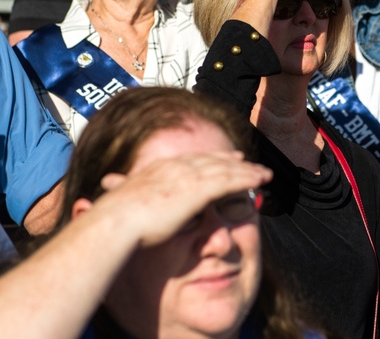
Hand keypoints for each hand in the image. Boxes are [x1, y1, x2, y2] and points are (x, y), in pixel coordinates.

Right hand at [97, 152, 271, 247]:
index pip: (190, 160)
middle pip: (211, 160)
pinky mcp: (198, 189)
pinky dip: (246, 179)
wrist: (117, 220)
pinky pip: (230, 181)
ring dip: (246, 170)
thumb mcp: (126, 205)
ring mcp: (188, 175)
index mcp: (159, 169)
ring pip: (225, 169)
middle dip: (231, 160)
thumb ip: (137, 204)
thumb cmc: (116, 220)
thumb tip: (133, 210)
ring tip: (263, 173)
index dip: (208, 159)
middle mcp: (176, 167)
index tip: (221, 159)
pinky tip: (259, 180)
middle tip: (247, 160)